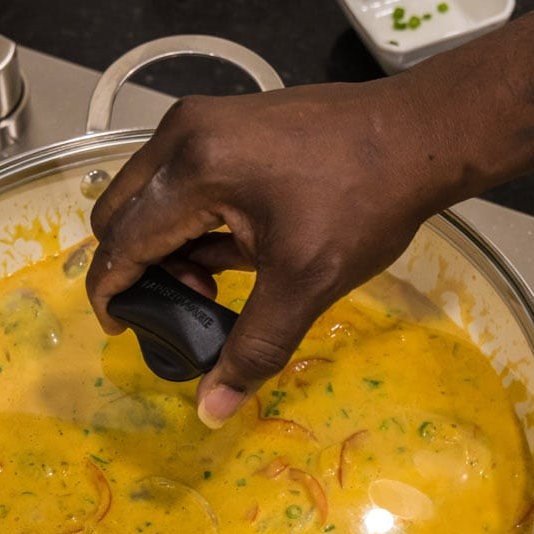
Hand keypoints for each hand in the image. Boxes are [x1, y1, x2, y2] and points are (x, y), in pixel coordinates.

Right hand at [85, 81, 441, 426]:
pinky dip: (190, 222)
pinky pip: (180, 180)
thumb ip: (252, 347)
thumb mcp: (306, 284)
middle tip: (177, 310)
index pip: (124, 240)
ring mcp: (203, 123)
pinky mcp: (224, 124)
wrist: (419, 136)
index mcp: (193, 168)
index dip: (113, 293)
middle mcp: (184, 135)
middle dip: (138, 268)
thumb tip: (213, 410)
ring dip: (166, 247)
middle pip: (122, 212)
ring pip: (150, 196)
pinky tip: (229, 255)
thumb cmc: (365, 203)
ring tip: (210, 287)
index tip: (123, 331)